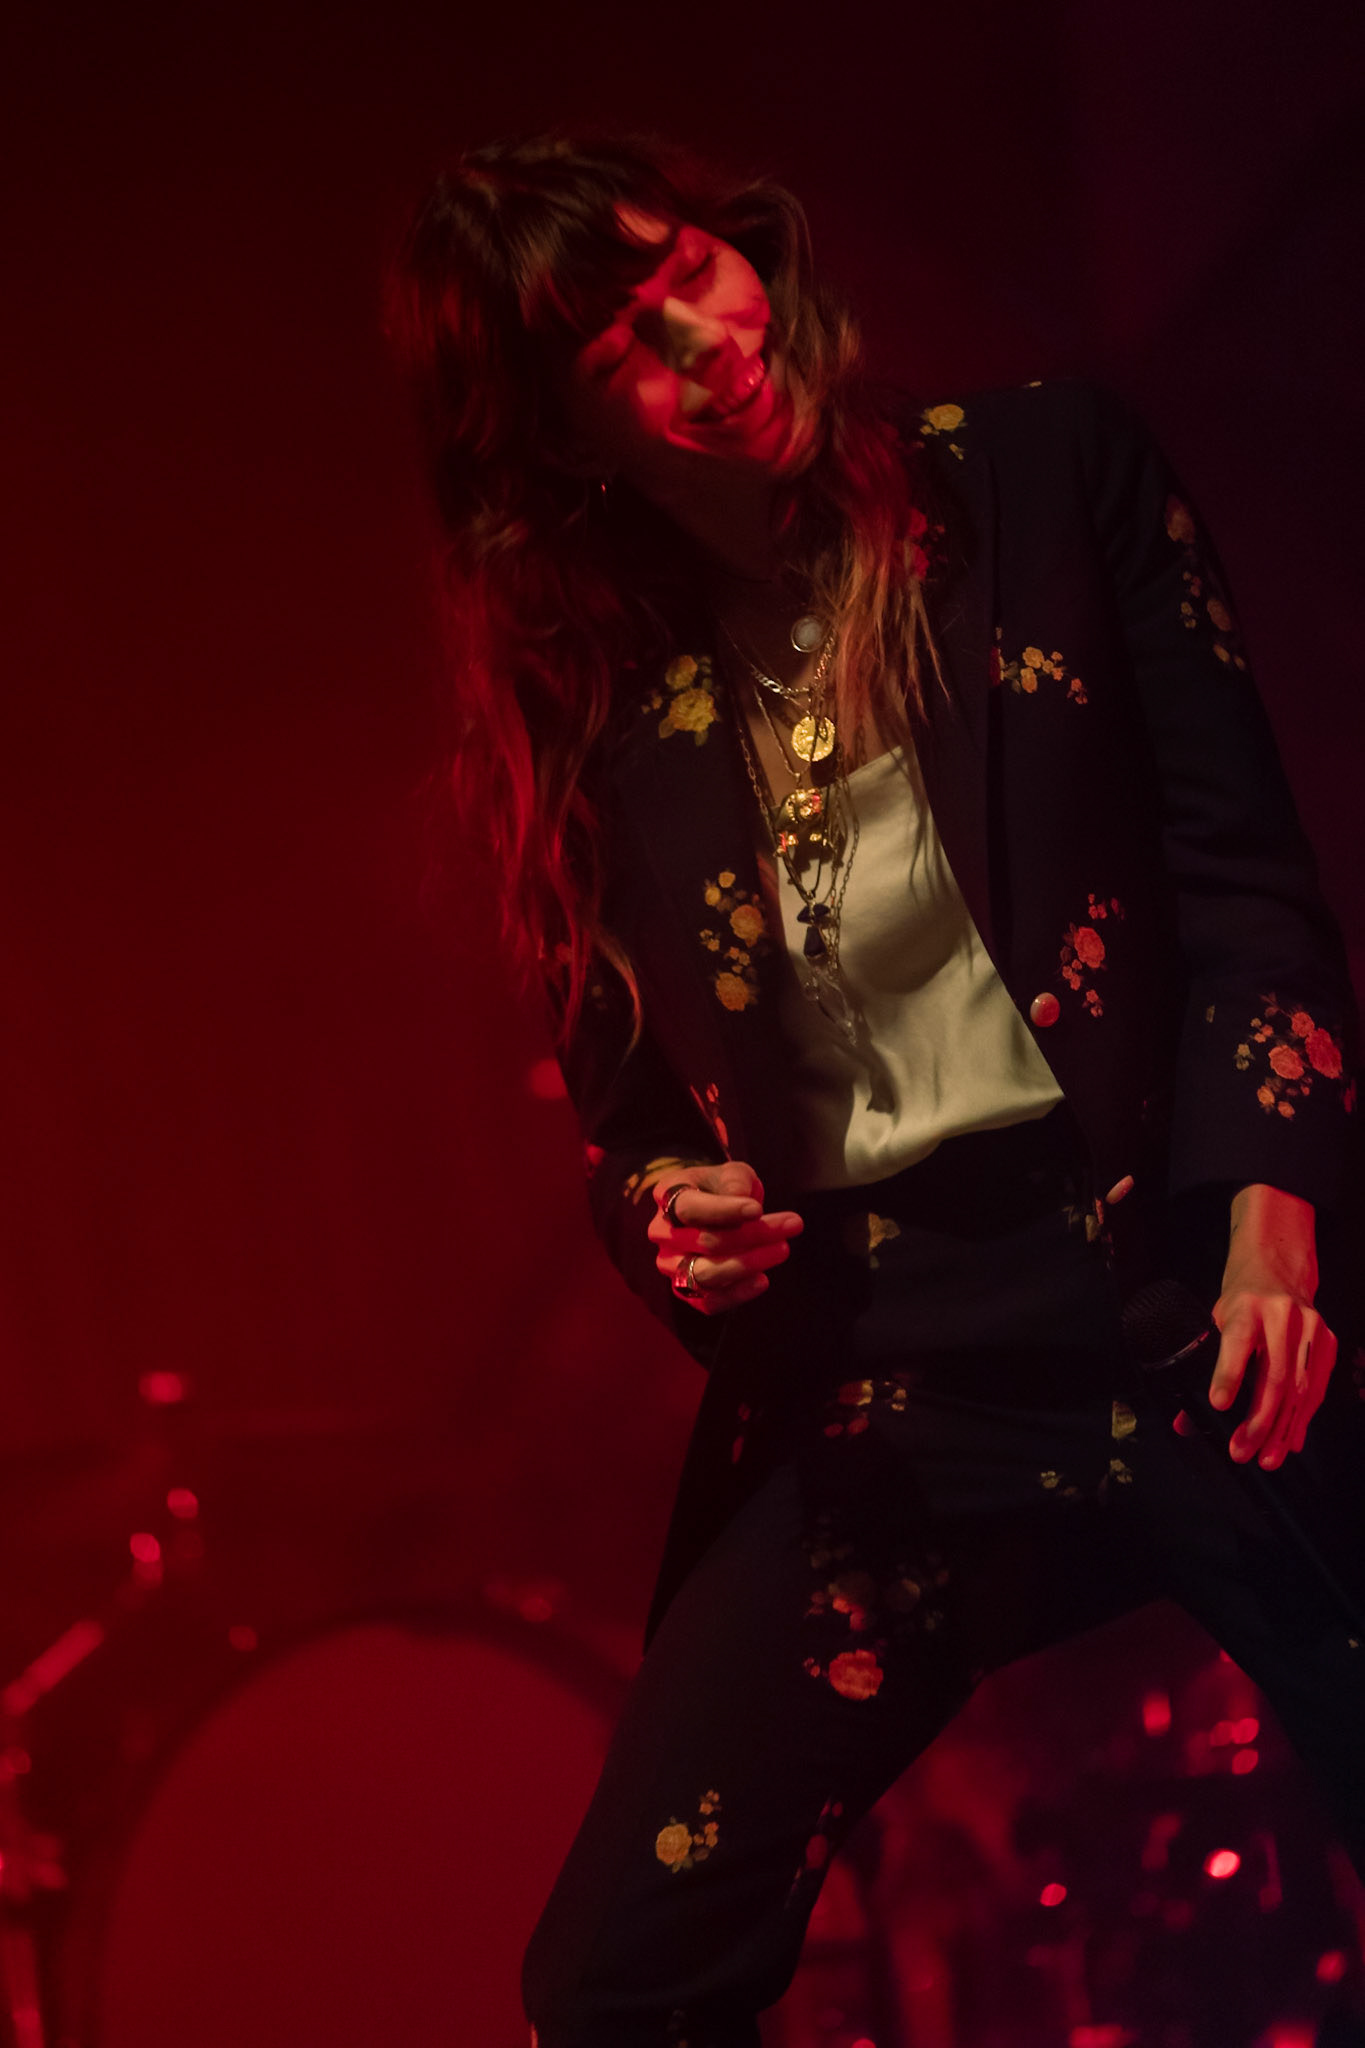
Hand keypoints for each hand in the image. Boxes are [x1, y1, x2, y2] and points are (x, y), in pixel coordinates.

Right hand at [647, 1161, 803, 1315]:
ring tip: (782, 1249)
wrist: (711, 1209)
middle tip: (793, 1224)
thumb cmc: (722, 1188)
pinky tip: (762, 1280)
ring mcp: (670, 1264)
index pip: (690, 1208)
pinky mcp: (684, 1290)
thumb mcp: (731, 1173)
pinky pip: (707, 1301)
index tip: (758, 1210)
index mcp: (667, 1196)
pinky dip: (736, 1294)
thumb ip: (735, 1180)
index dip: (724, 1210)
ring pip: (705, 1274)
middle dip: (752, 1235)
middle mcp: (662, 1232)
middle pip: (704, 1242)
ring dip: (748, 1264)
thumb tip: (741, 1196)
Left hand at [1186, 1183, 1336, 1468]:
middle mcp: (1282, 1317)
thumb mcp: (1216, 1322)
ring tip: (1267, 1459)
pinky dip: (1303, 1418)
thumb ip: (1204, 1368)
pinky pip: (1317, 1388)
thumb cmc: (1242, 1300)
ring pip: (1299, 1388)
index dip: (1228, 1374)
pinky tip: (1290, 1441)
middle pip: (1273, 1375)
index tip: (1217, 1404)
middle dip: (1258, 1421)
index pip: (1237, 1342)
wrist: (1279, 1268)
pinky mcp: (1328, 1341)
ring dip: (1282, 1429)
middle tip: (1241, 1452)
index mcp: (1246, 1307)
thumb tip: (1185, 1422)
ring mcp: (1310, 1328)